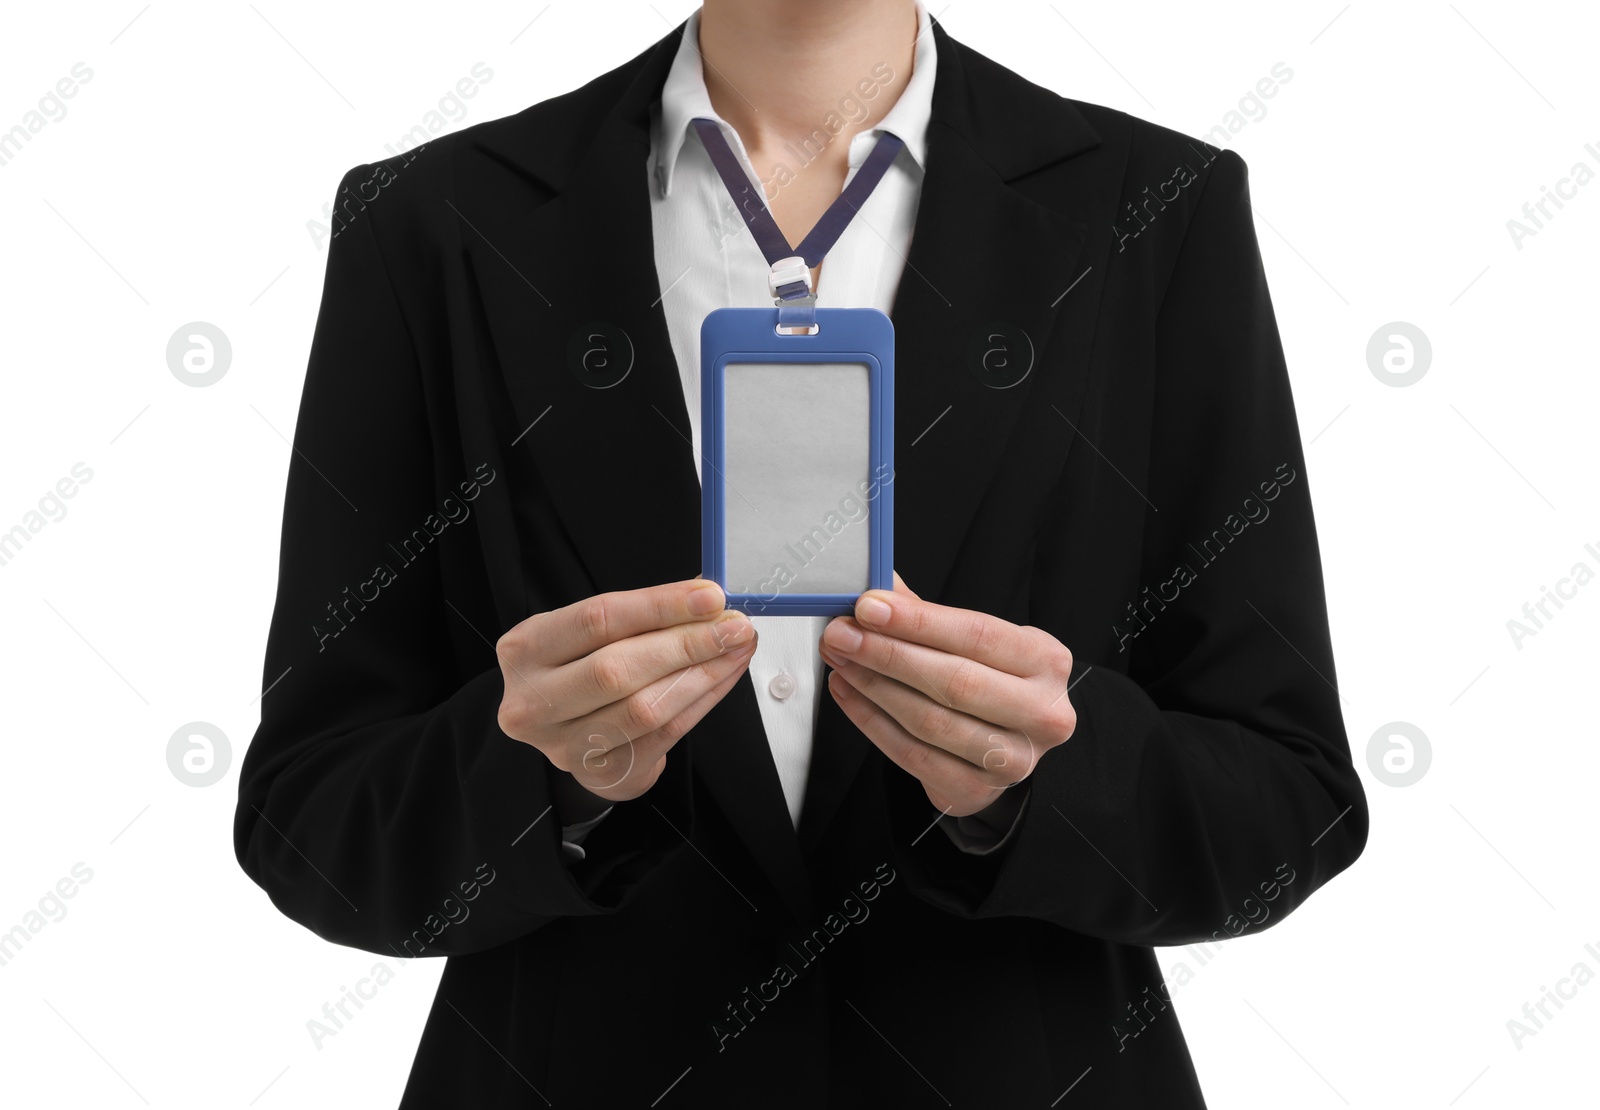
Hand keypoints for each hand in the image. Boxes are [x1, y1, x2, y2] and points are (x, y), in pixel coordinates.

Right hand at [496, 579, 756, 803]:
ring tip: (735, 650)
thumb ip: (642, 618)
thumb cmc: (581, 671)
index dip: (659, 606)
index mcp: (526, 649)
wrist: (570, 735)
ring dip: (702, 675)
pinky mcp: (602, 772)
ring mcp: (564, 744)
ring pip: (644, 708)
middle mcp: (534, 700)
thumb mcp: (591, 636)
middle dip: (686, 644)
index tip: (709, 597)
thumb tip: (707, 601)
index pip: (598, 620)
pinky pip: (665, 734)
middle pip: (616, 669)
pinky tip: (723, 678)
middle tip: (733, 627)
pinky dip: (702, 701)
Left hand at [819, 573, 1076, 816]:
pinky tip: (850, 694)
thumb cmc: (988, 682)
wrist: (1002, 746)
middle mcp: (1042, 712)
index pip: (977, 634)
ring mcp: (1014, 758)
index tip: (867, 607)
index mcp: (1046, 660)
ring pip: (931, 721)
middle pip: (955, 682)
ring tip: (841, 661)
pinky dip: (872, 722)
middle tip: (842, 635)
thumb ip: (925, 615)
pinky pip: (913, 756)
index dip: (917, 621)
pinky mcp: (978, 790)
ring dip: (874, 687)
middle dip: (888, 654)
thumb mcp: (973, 642)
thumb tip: (873, 586)